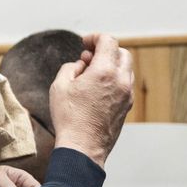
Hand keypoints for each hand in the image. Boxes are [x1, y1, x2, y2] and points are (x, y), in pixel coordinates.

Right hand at [48, 32, 133, 168]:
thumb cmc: (70, 118)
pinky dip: (114, 79)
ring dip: (111, 65)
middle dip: (105, 49)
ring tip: (91, 74)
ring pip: (125, 69)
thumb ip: (71, 67)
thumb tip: (81, 65)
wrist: (83, 148)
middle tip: (88, 57)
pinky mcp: (127, 107)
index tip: (84, 43)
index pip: (108, 41)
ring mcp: (127, 95)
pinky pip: (125, 84)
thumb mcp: (60, 85)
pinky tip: (97, 88)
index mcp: (105, 71)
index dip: (94, 37)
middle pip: (121, 52)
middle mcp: (121, 81)